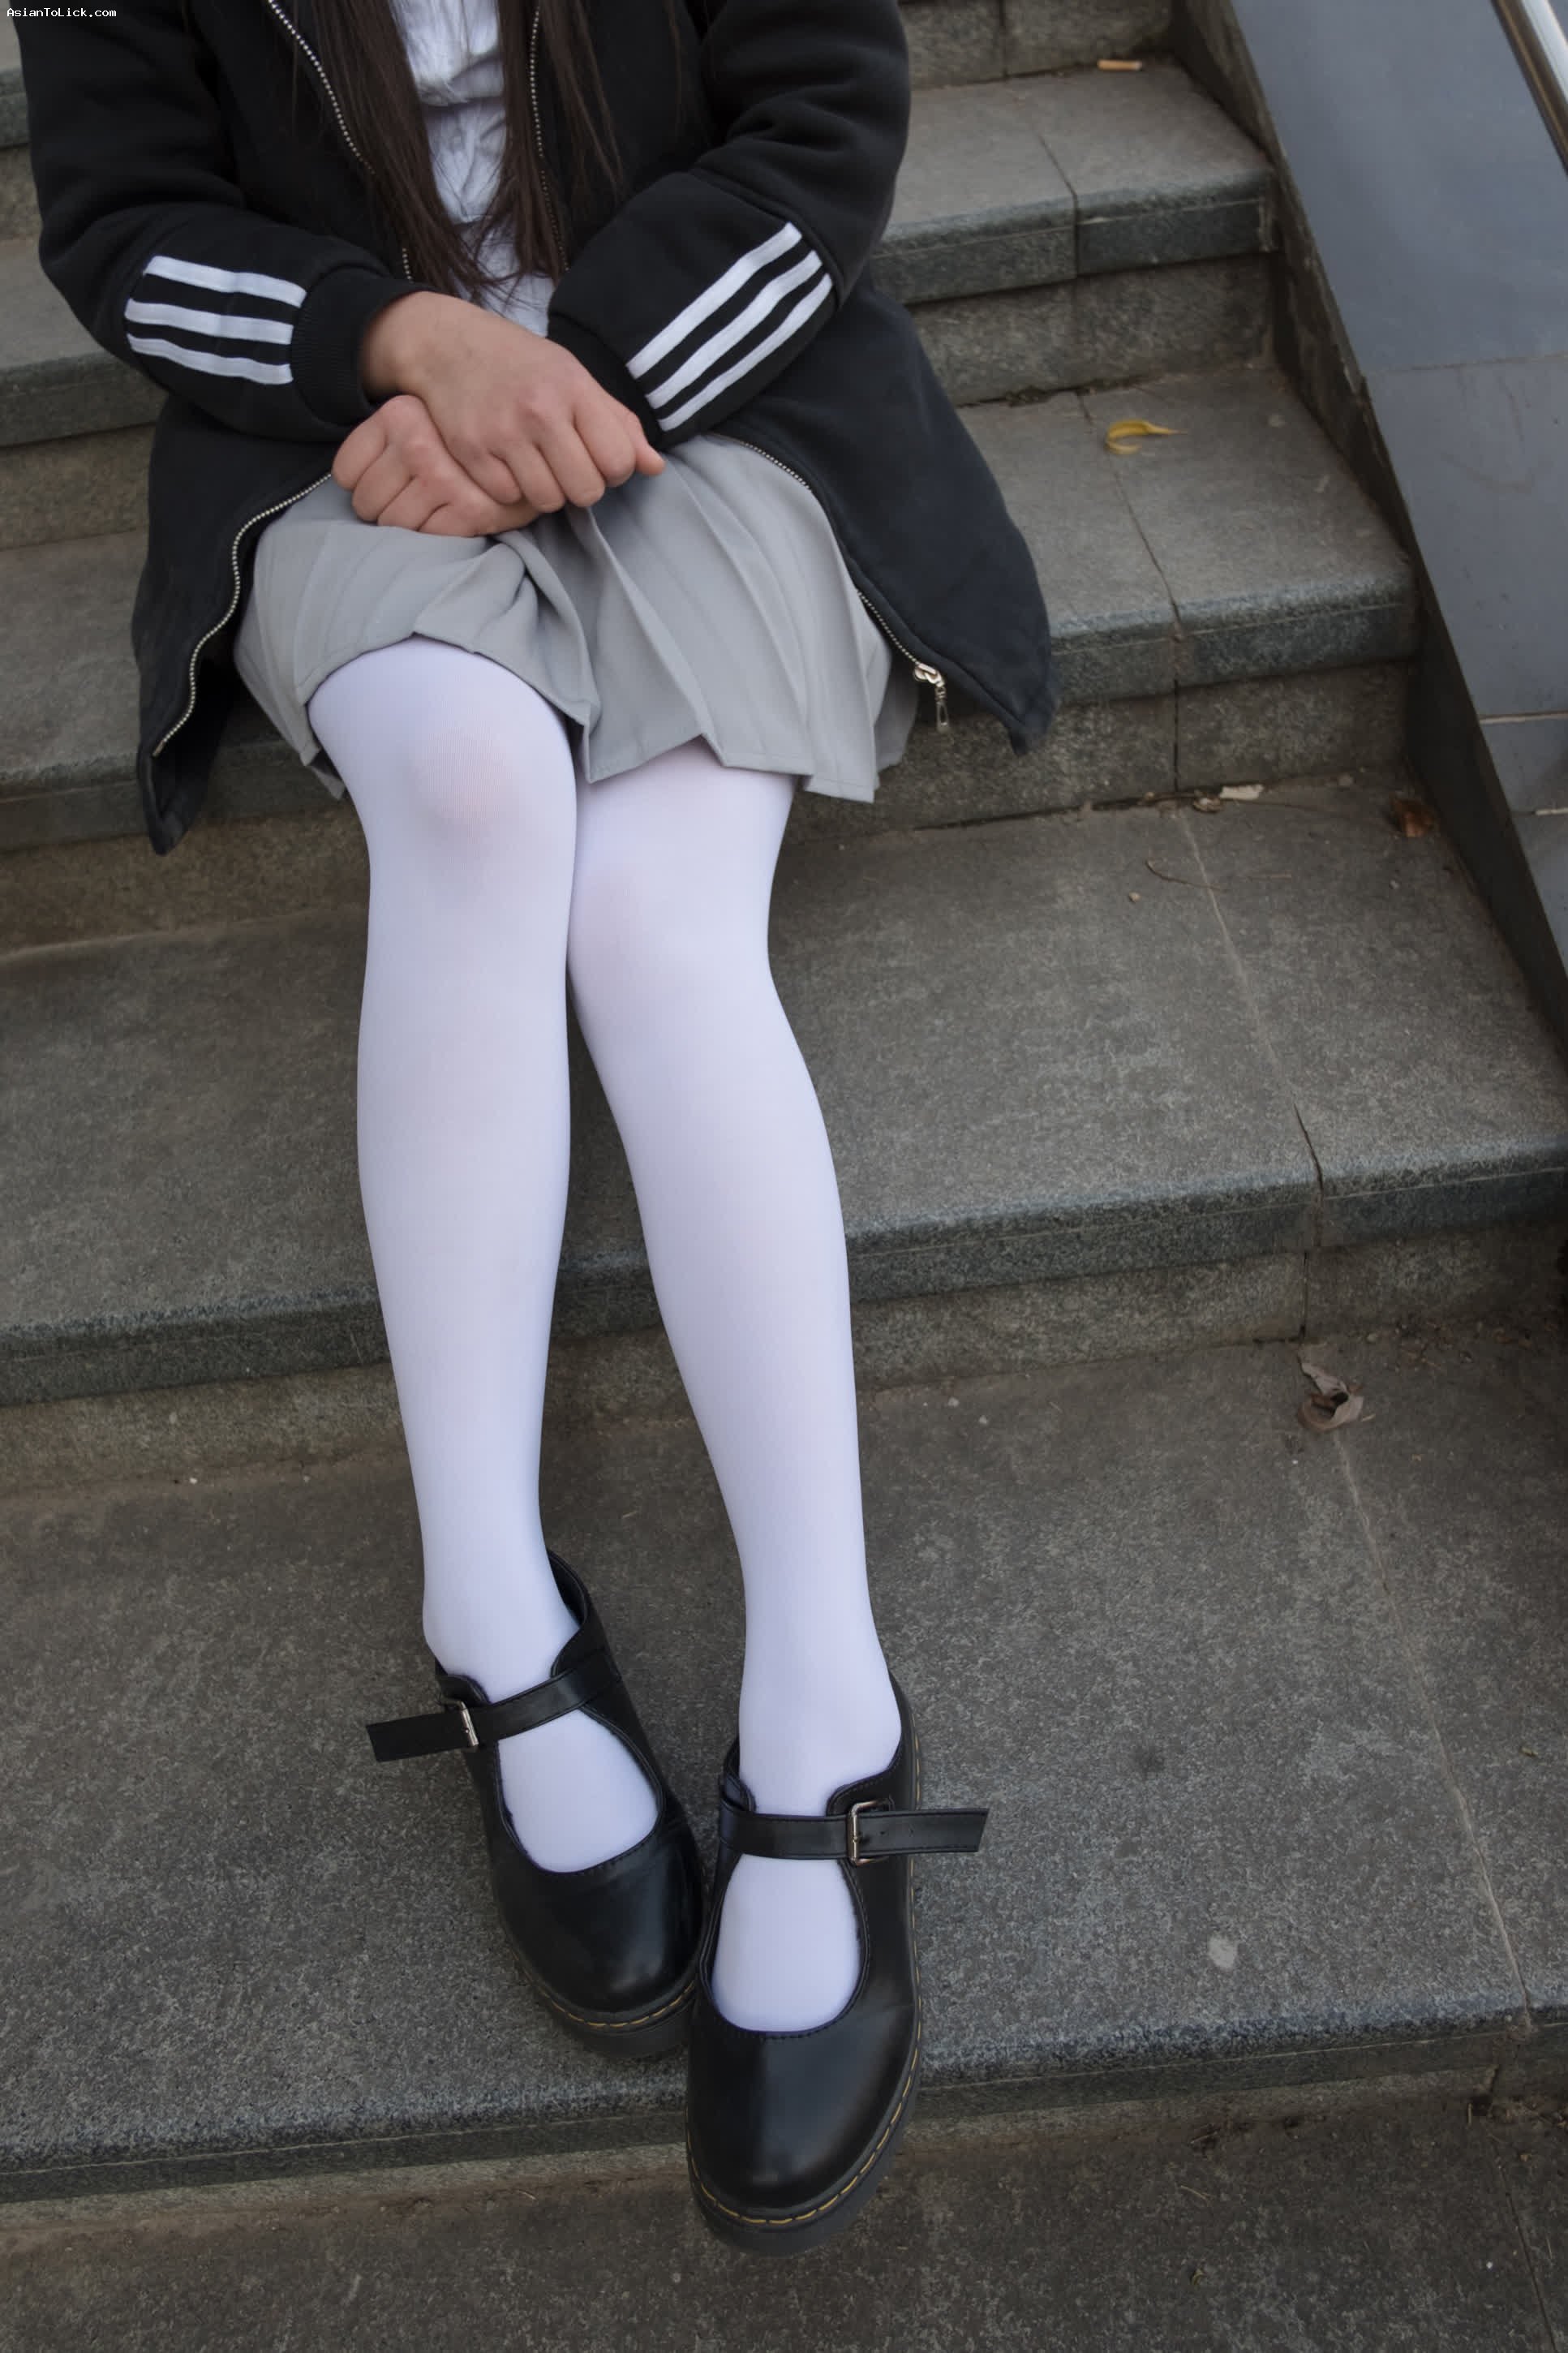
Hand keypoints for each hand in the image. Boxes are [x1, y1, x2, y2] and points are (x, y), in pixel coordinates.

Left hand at [333, 393, 543, 533]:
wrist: (534, 438)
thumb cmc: (465, 435)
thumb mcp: (418, 417)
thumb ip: (384, 439)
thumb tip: (348, 486)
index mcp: (399, 415)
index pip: (345, 472)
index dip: (359, 487)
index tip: (383, 485)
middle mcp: (418, 443)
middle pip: (365, 503)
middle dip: (381, 512)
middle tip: (406, 503)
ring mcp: (443, 478)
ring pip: (393, 525)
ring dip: (406, 528)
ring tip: (427, 511)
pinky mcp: (470, 509)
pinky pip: (428, 536)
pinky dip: (434, 535)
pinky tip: (449, 518)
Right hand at [359, 290, 665, 513]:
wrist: (449, 346)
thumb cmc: (523, 366)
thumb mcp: (575, 379)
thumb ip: (618, 423)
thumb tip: (655, 467)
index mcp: (574, 389)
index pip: (619, 462)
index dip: (614, 469)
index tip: (597, 456)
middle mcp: (539, 410)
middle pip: (586, 490)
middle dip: (581, 486)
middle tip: (565, 464)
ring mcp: (502, 432)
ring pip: (548, 501)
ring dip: (546, 490)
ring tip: (535, 463)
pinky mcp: (471, 451)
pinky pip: (509, 498)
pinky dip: (510, 488)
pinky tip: (505, 462)